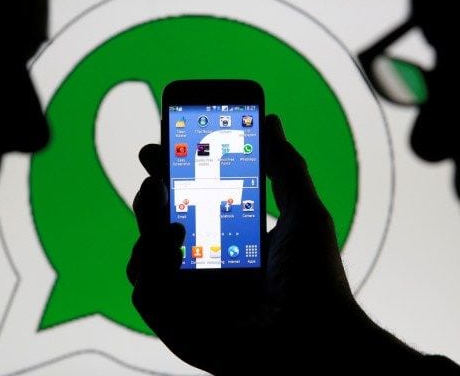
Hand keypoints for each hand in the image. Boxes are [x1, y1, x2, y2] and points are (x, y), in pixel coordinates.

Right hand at [127, 115, 411, 373]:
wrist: (315, 339)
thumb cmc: (316, 280)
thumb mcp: (303, 211)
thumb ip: (285, 165)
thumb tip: (271, 121)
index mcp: (230, 242)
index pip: (191, 203)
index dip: (172, 174)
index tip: (161, 146)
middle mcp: (205, 267)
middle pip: (159, 224)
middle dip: (150, 193)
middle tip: (155, 171)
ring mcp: (188, 295)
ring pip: (144, 253)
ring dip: (147, 224)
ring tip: (170, 213)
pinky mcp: (176, 322)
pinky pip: (144, 289)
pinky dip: (150, 264)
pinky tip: (173, 248)